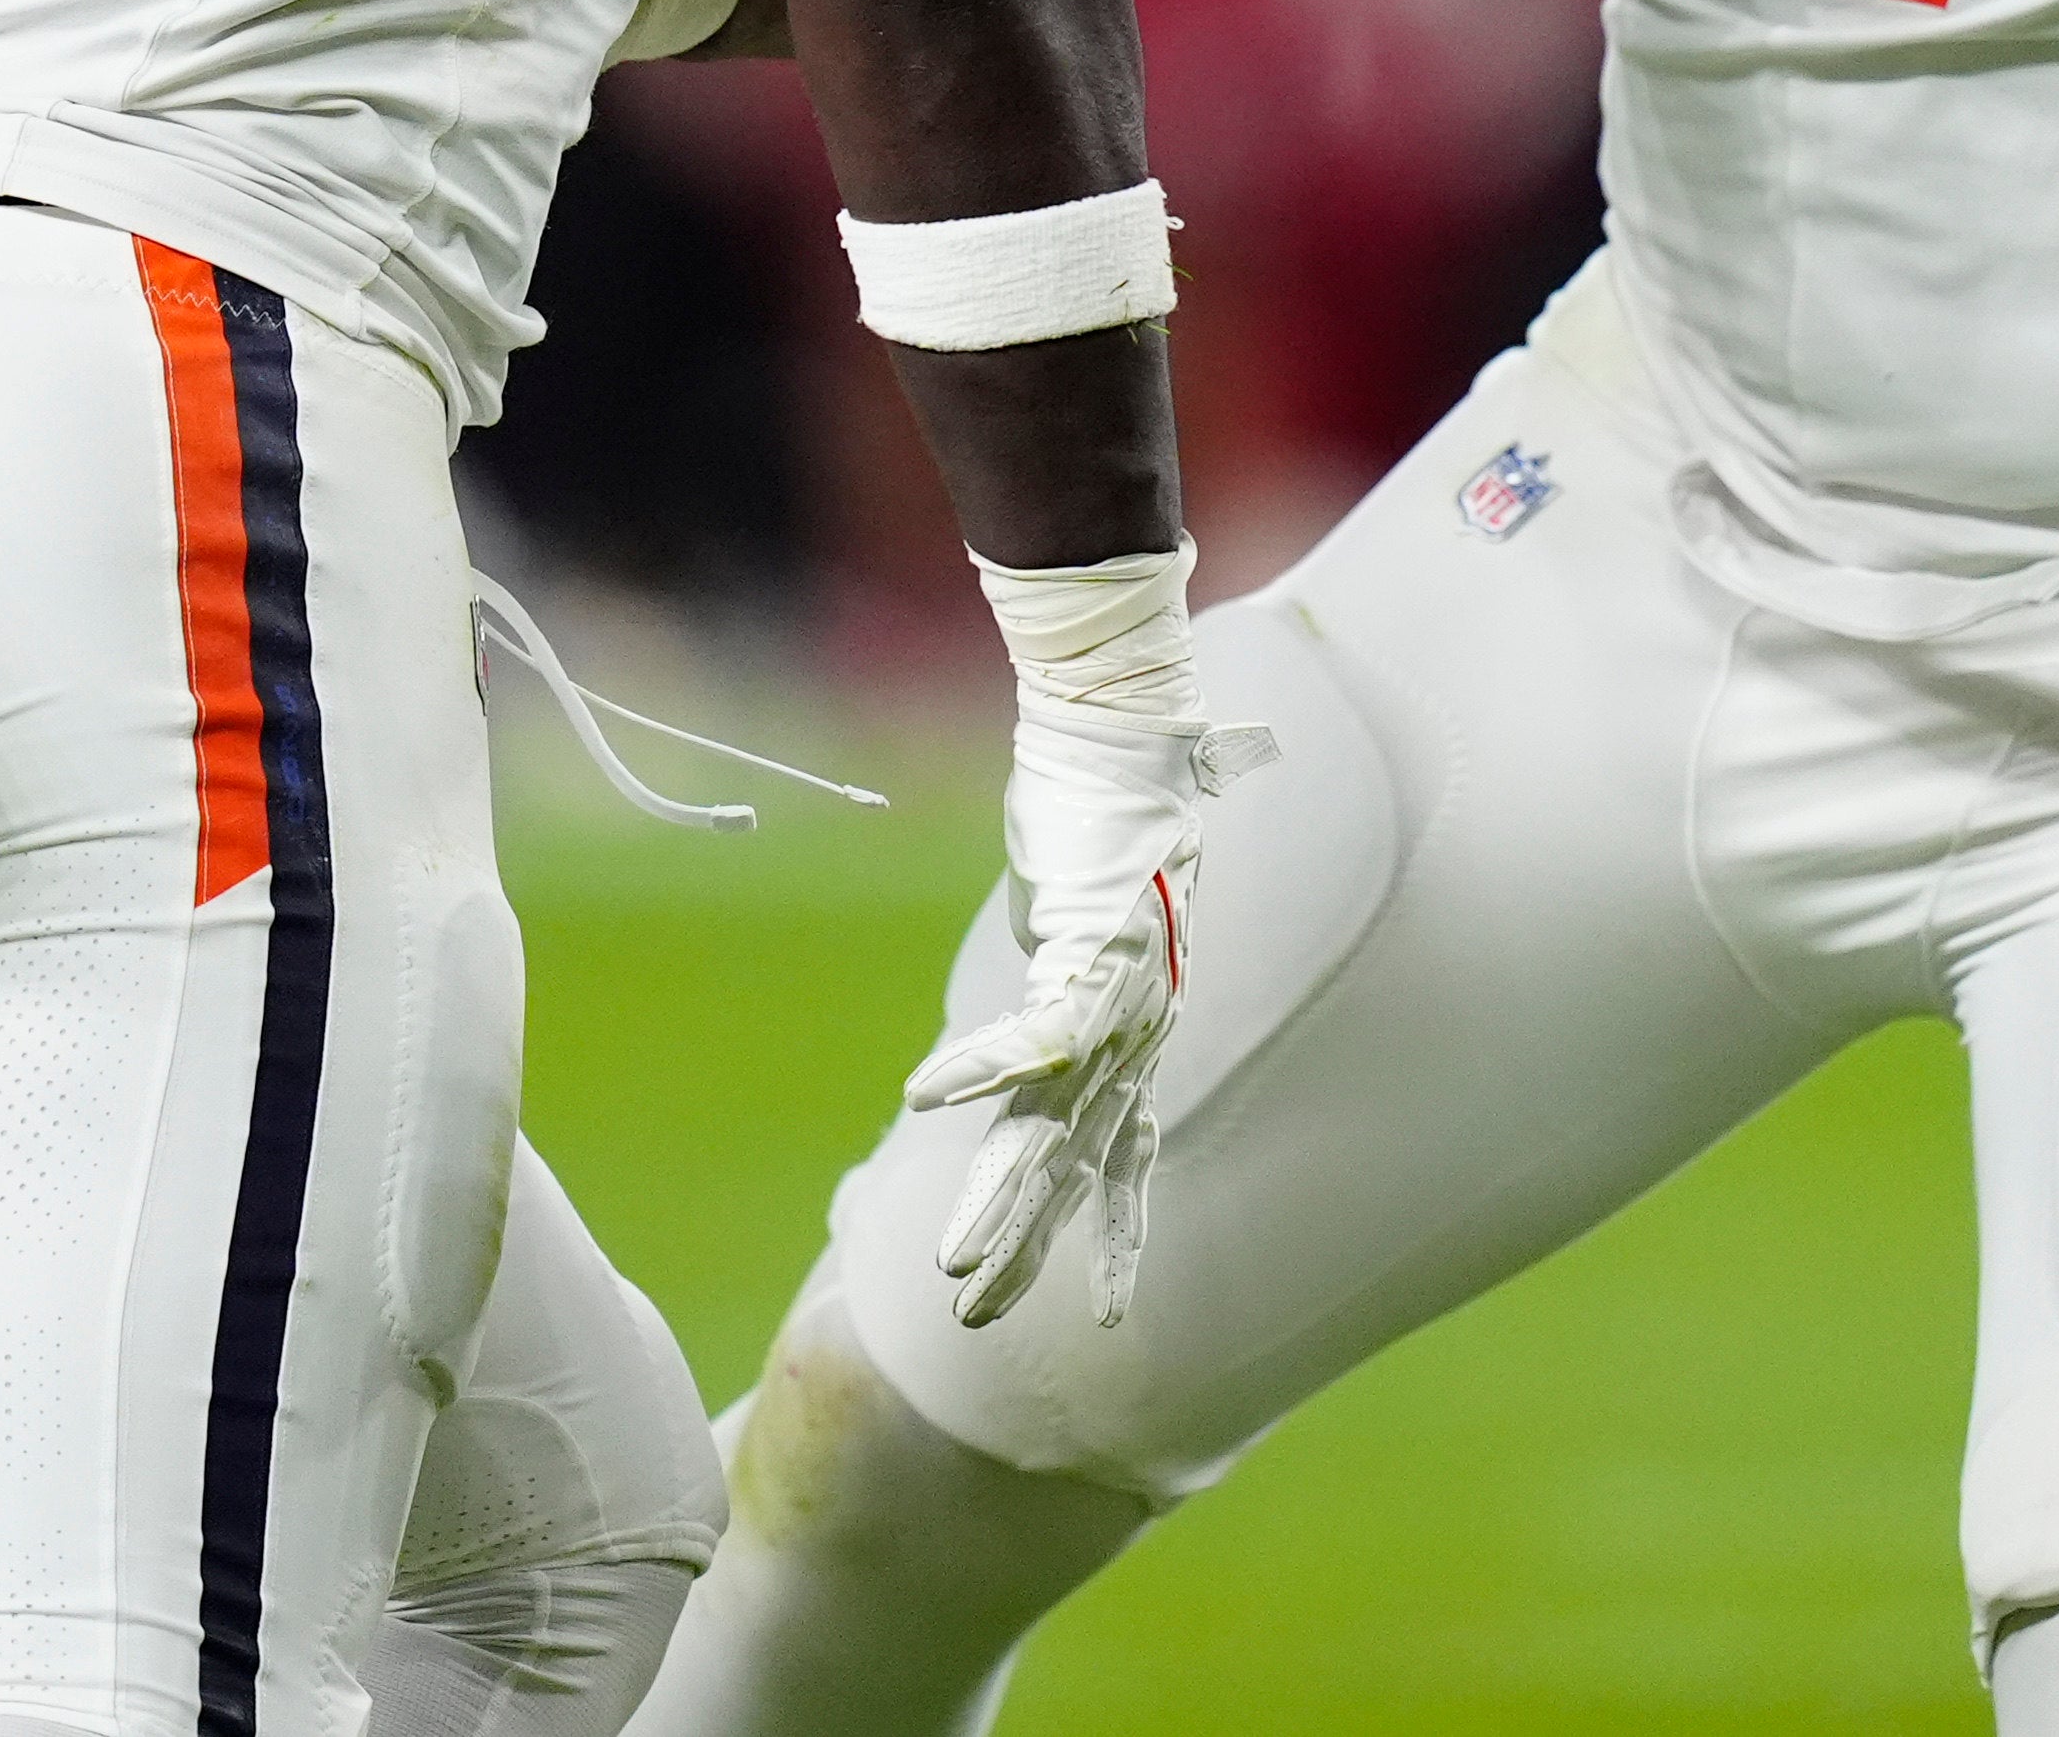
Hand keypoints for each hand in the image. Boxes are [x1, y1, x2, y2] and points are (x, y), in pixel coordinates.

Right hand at [902, 692, 1269, 1325]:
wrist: (1135, 737)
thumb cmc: (1110, 816)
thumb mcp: (1083, 917)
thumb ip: (1068, 964)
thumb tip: (1046, 982)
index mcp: (1135, 1037)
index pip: (1128, 1161)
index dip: (1116, 1240)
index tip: (1109, 1317)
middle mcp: (1133, 1035)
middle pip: (1073, 1165)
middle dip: (1024, 1248)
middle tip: (972, 1322)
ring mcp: (1120, 999)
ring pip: (1048, 1121)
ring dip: (997, 1194)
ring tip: (950, 1263)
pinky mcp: (1093, 946)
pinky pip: (1034, 1024)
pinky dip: (979, 1059)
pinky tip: (923, 1095)